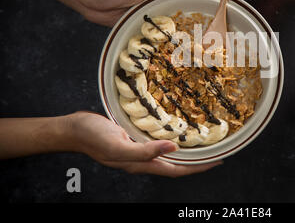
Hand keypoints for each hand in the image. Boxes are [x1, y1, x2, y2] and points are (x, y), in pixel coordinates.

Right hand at [66, 111, 221, 176]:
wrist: (74, 129)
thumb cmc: (93, 137)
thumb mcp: (118, 145)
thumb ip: (144, 150)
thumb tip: (173, 148)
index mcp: (141, 164)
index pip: (177, 169)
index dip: (198, 167)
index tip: (217, 161)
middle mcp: (143, 159)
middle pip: (176, 164)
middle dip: (196, 161)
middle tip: (215, 152)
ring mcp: (138, 150)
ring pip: (168, 154)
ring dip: (185, 152)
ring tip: (202, 145)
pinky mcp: (134, 139)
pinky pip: (158, 143)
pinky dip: (171, 140)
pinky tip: (175, 133)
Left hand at [78, 0, 224, 26]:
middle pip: (195, 3)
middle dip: (213, 10)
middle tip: (230, 25)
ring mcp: (158, 11)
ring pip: (184, 18)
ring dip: (198, 26)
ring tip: (214, 40)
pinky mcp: (149, 24)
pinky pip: (169, 31)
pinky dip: (180, 37)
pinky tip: (187, 48)